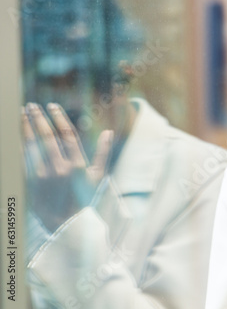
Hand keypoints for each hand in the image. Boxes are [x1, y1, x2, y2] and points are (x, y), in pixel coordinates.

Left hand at [22, 102, 112, 230]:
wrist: (65, 222)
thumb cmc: (83, 196)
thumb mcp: (97, 175)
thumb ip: (103, 152)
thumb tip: (108, 132)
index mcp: (78, 165)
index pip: (67, 134)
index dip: (58, 117)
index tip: (52, 106)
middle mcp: (60, 169)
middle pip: (47, 136)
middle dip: (38, 118)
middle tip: (33, 105)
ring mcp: (43, 175)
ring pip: (32, 144)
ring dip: (26, 126)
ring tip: (23, 113)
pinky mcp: (29, 181)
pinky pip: (23, 157)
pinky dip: (19, 142)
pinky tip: (18, 132)